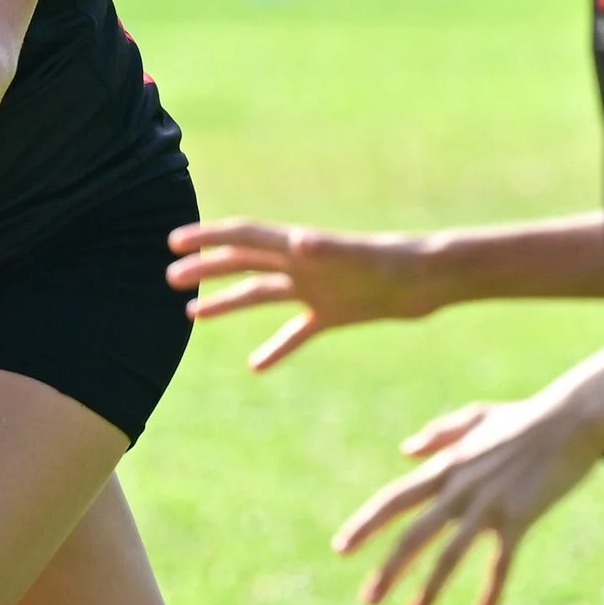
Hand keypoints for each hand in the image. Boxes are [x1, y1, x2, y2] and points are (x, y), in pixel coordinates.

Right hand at [166, 220, 444, 369]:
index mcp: (300, 248)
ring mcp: (316, 288)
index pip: (244, 238)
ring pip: (260, 294)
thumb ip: (327, 250)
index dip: (207, 238)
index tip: (173, 242)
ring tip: (192, 315)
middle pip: (243, 264)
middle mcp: (302, 264)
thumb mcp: (359, 257)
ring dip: (226, 303)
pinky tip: (256, 366)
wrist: (434, 279)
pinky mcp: (334, 312)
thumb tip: (296, 242)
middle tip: (169, 279)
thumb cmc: (399, 262)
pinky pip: (295, 332)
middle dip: (206, 269)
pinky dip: (275, 347)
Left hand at [331, 394, 603, 604]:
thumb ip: (439, 435)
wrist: (571, 418)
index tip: (341, 550)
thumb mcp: (476, 418)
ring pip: (449, 554)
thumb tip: (406, 452)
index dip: (365, 526)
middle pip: (413, 535)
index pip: (393, 500)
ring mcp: (488, 504)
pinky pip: (501, 561)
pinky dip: (492, 589)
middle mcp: (459, 488)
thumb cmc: (526, 418)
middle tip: (367, 600)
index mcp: (445, 467)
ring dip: (430, 588)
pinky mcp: (519, 516)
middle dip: (388, 570)